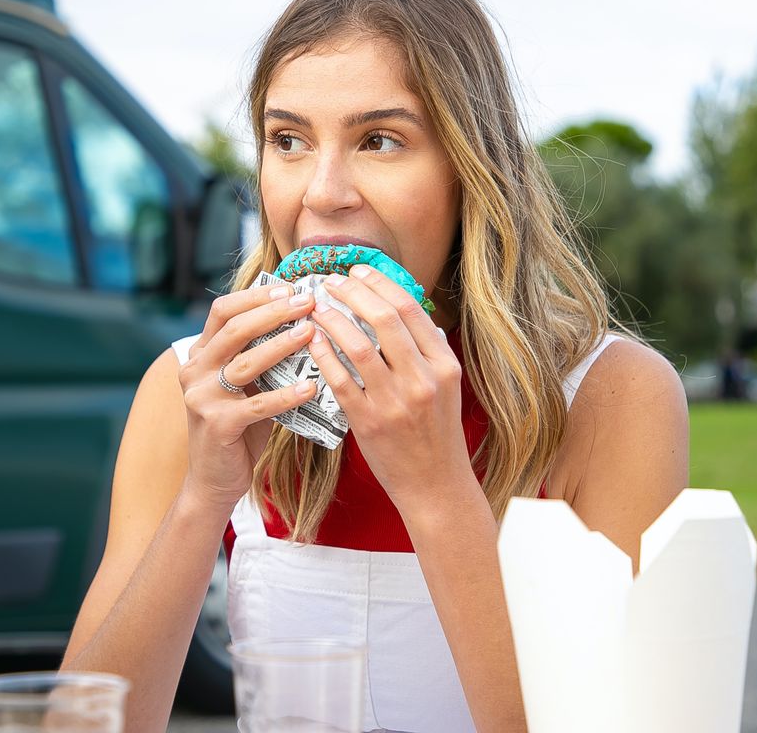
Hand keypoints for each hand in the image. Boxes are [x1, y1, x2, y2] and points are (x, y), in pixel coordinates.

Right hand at [179, 282, 317, 513]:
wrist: (214, 480)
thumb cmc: (238, 429)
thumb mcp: (245, 387)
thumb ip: (261, 358)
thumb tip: (305, 325)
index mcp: (200, 355)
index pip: (222, 311)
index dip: (256, 297)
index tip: (289, 288)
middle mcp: (194, 371)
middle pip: (234, 329)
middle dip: (273, 312)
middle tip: (307, 303)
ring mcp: (202, 397)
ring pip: (245, 363)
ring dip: (282, 345)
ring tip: (311, 333)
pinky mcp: (217, 425)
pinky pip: (258, 404)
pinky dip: (286, 395)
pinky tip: (311, 387)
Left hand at [310, 265, 472, 511]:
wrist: (435, 485)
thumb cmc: (435, 433)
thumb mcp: (444, 387)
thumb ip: (426, 351)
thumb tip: (402, 310)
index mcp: (444, 365)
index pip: (410, 309)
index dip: (381, 283)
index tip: (359, 270)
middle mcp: (423, 379)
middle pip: (385, 319)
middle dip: (353, 292)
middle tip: (331, 280)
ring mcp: (395, 402)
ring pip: (358, 346)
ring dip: (333, 320)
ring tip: (315, 306)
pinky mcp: (369, 423)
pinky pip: (340, 380)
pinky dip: (323, 355)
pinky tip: (311, 340)